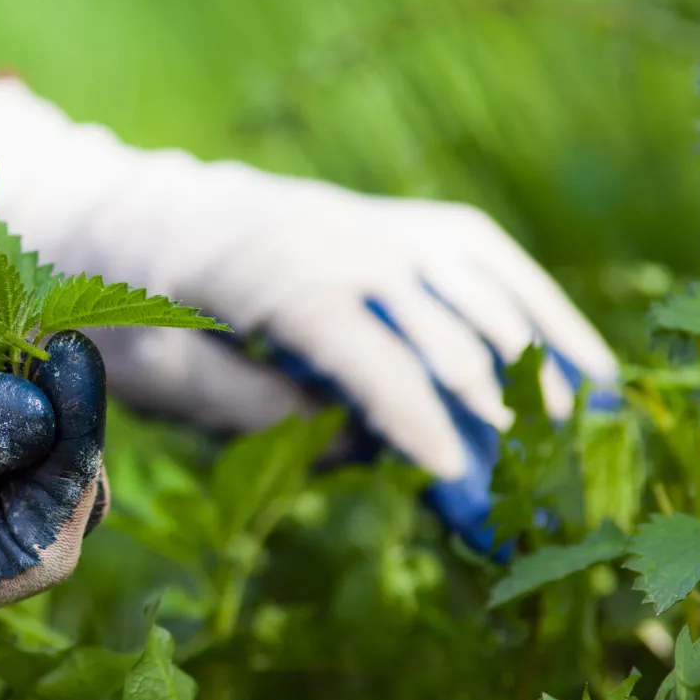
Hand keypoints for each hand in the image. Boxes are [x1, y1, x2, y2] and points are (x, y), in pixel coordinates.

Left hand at [0, 79, 616, 550]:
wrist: (122, 211)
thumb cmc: (120, 300)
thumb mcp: (152, 371)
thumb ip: (248, 408)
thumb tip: (355, 439)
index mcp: (264, 270)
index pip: (363, 347)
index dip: (412, 414)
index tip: (455, 476)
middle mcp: (331, 232)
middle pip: (437, 319)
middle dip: (488, 406)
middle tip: (527, 487)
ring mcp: (369, 219)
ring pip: (480, 283)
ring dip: (532, 359)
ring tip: (574, 437)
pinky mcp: (390, 222)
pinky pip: (481, 257)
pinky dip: (537, 306)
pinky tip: (578, 362)